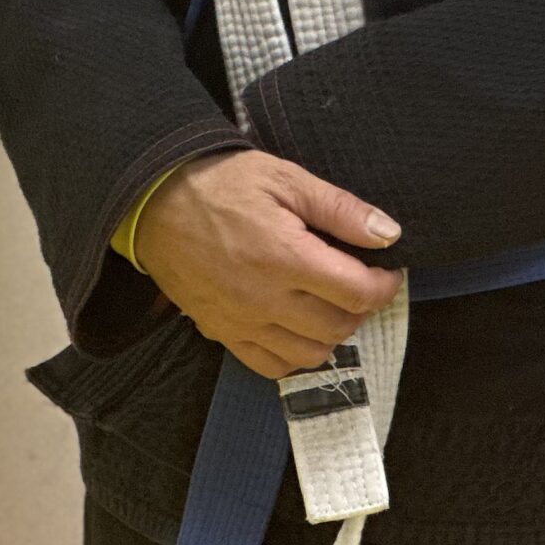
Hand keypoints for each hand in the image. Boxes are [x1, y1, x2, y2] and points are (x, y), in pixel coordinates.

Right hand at [137, 149, 402, 379]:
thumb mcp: (285, 178)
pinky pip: (270, 366)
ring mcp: (241, 322)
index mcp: (285, 257)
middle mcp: (264, 299)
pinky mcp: (221, 333)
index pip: (357, 292)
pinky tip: (299, 326)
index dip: (385, 284)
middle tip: (360, 280)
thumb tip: (388, 233)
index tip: (389, 270)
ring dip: (332, 334)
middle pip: (338, 326)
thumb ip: (340, 209)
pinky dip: (294, 355)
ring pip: (309, 355)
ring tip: (331, 302)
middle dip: (362, 307)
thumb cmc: (221, 183)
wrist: (155, 201)